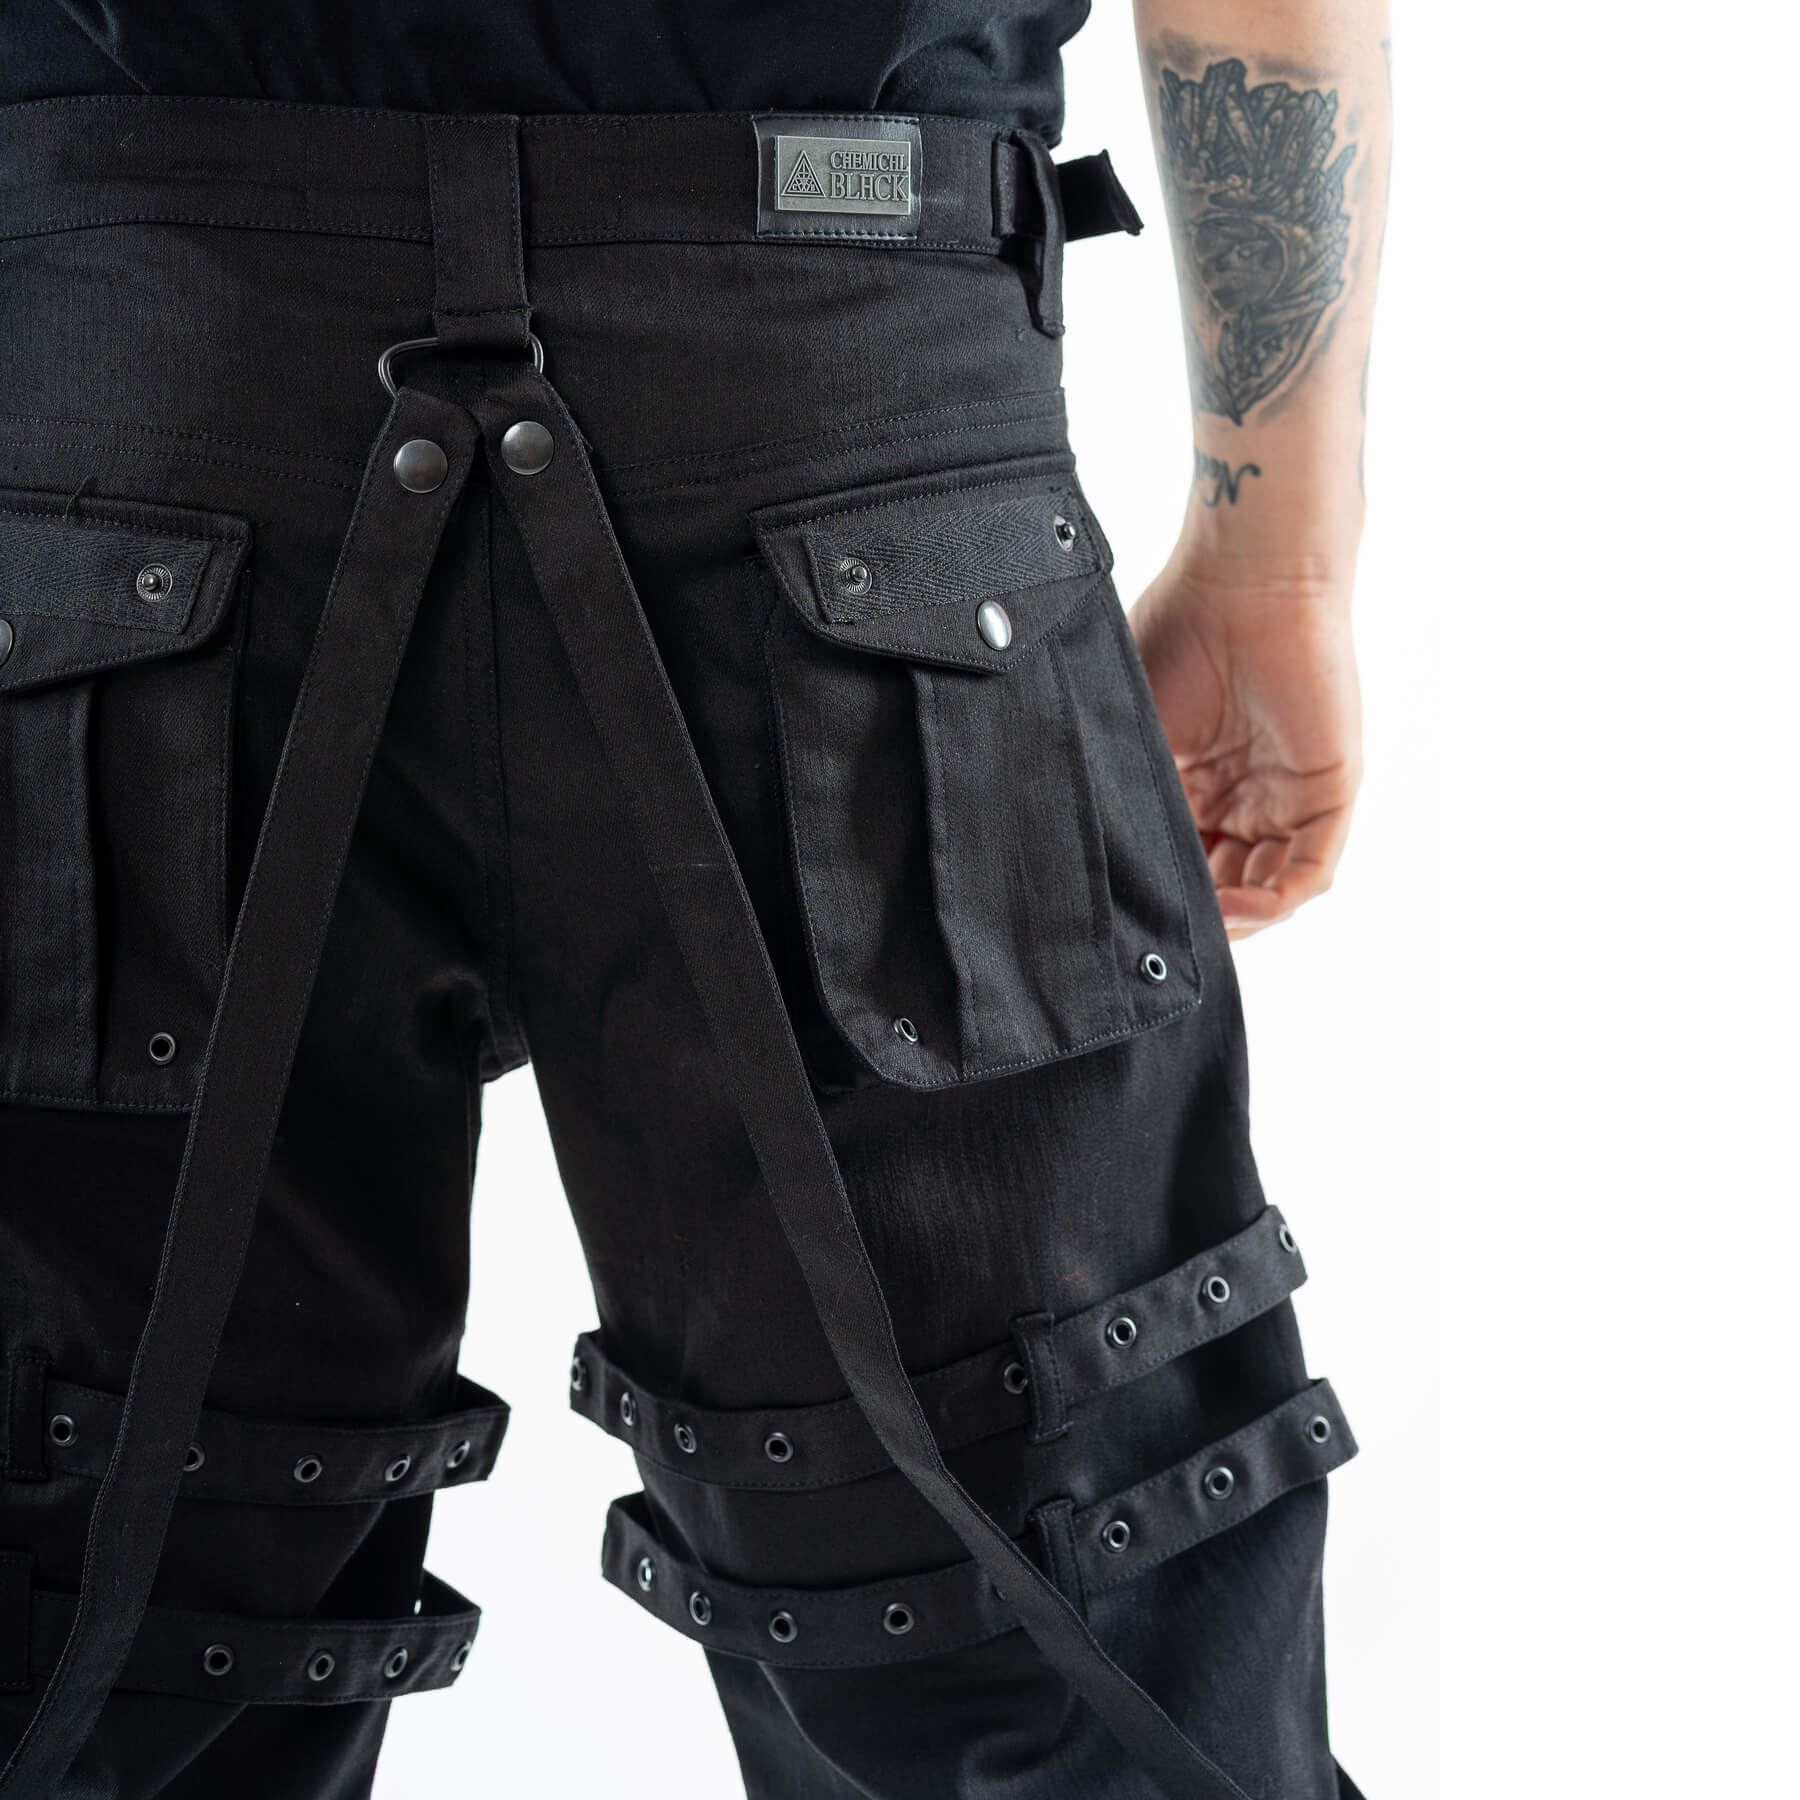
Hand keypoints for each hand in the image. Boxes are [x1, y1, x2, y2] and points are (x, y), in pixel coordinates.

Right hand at [1130, 559, 1361, 941]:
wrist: (1243, 576)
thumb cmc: (1178, 628)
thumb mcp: (1128, 725)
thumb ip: (1114, 786)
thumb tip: (1059, 849)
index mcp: (1196, 782)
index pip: (1181, 861)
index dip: (1157, 896)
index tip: (1121, 924)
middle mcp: (1245, 797)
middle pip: (1226, 885)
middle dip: (1196, 918)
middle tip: (1156, 941)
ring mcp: (1289, 797)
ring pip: (1268, 889)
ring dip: (1235, 921)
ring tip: (1194, 933)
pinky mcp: (1330, 792)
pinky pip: (1310, 870)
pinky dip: (1275, 902)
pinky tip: (1236, 913)